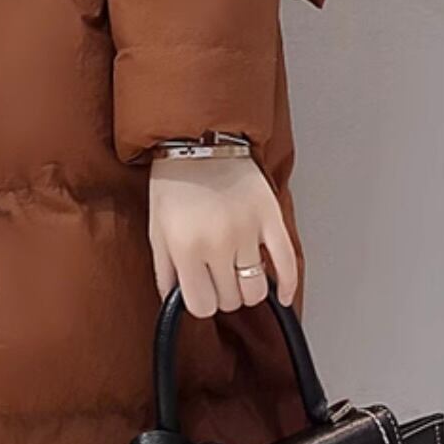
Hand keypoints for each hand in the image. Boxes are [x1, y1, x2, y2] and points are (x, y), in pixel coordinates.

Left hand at [149, 155, 297, 317]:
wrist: (198, 138)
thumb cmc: (174, 180)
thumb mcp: (156, 227)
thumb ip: (164, 269)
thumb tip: (172, 300)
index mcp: (185, 247)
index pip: (202, 305)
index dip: (202, 302)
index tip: (203, 292)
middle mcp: (217, 243)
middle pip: (231, 299)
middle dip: (224, 293)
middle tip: (218, 276)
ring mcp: (247, 231)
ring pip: (256, 290)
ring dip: (248, 288)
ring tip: (240, 273)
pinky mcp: (270, 218)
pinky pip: (287, 264)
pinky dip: (286, 285)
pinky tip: (280, 294)